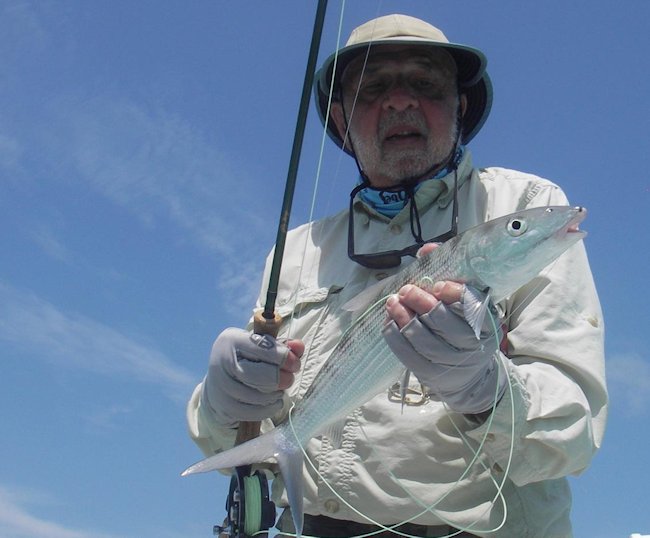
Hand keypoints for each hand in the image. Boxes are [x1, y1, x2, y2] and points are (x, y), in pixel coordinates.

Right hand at [203, 327, 302, 426]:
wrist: (219, 379)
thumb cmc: (245, 357)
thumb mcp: (260, 345)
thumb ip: (282, 345)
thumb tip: (299, 346)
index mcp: (232, 340)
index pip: (263, 348)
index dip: (284, 356)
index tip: (294, 362)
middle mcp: (223, 362)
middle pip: (264, 375)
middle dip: (283, 378)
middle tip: (290, 378)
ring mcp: (222, 386)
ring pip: (261, 396)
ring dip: (277, 393)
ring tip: (280, 388)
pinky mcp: (225, 406)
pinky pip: (255, 411)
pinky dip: (270, 407)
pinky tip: (275, 400)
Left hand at [383, 274, 505, 414]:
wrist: (470, 375)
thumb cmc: (465, 328)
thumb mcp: (467, 303)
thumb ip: (449, 274)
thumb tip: (427, 250)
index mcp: (485, 323)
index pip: (473, 307)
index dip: (455, 295)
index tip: (438, 285)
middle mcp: (471, 345)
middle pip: (442, 322)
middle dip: (420, 303)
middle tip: (406, 290)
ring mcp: (450, 363)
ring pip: (422, 339)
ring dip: (403, 317)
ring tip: (393, 302)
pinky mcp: (430, 374)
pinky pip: (408, 355)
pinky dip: (395, 336)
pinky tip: (389, 321)